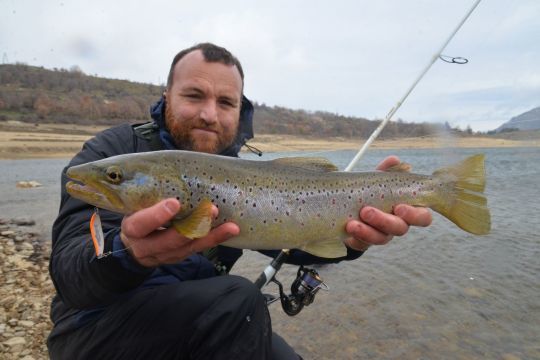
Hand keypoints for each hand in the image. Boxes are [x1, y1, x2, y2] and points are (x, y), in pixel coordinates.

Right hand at [120, 198, 239, 266]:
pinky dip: (215, 239)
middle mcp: (146, 246)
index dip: (157, 215)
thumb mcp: (135, 205)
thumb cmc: (138, 214)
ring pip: (189, 248)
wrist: (135, 245)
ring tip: (230, 226)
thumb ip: (148, 192)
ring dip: (211, 236)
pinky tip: (230, 231)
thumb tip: (175, 166)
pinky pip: (198, 250)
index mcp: (132, 229)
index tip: (175, 202)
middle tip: (212, 210)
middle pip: (170, 240)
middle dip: (193, 226)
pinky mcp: (179, 257)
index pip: (142, 224)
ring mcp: (164, 255)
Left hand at [345, 156, 431, 250]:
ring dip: (366, 231)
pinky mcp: (364, 242)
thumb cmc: (370, 193)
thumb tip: (394, 160)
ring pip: (380, 238)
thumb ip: (385, 171)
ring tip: (351, 223)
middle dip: (384, 221)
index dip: (414, 215)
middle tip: (366, 211)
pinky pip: (362, 244)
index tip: (399, 207)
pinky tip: (346, 228)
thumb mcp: (376, 181)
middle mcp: (397, 225)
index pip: (422, 217)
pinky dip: (355, 237)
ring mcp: (381, 235)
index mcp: (407, 210)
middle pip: (400, 229)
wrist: (346, 208)